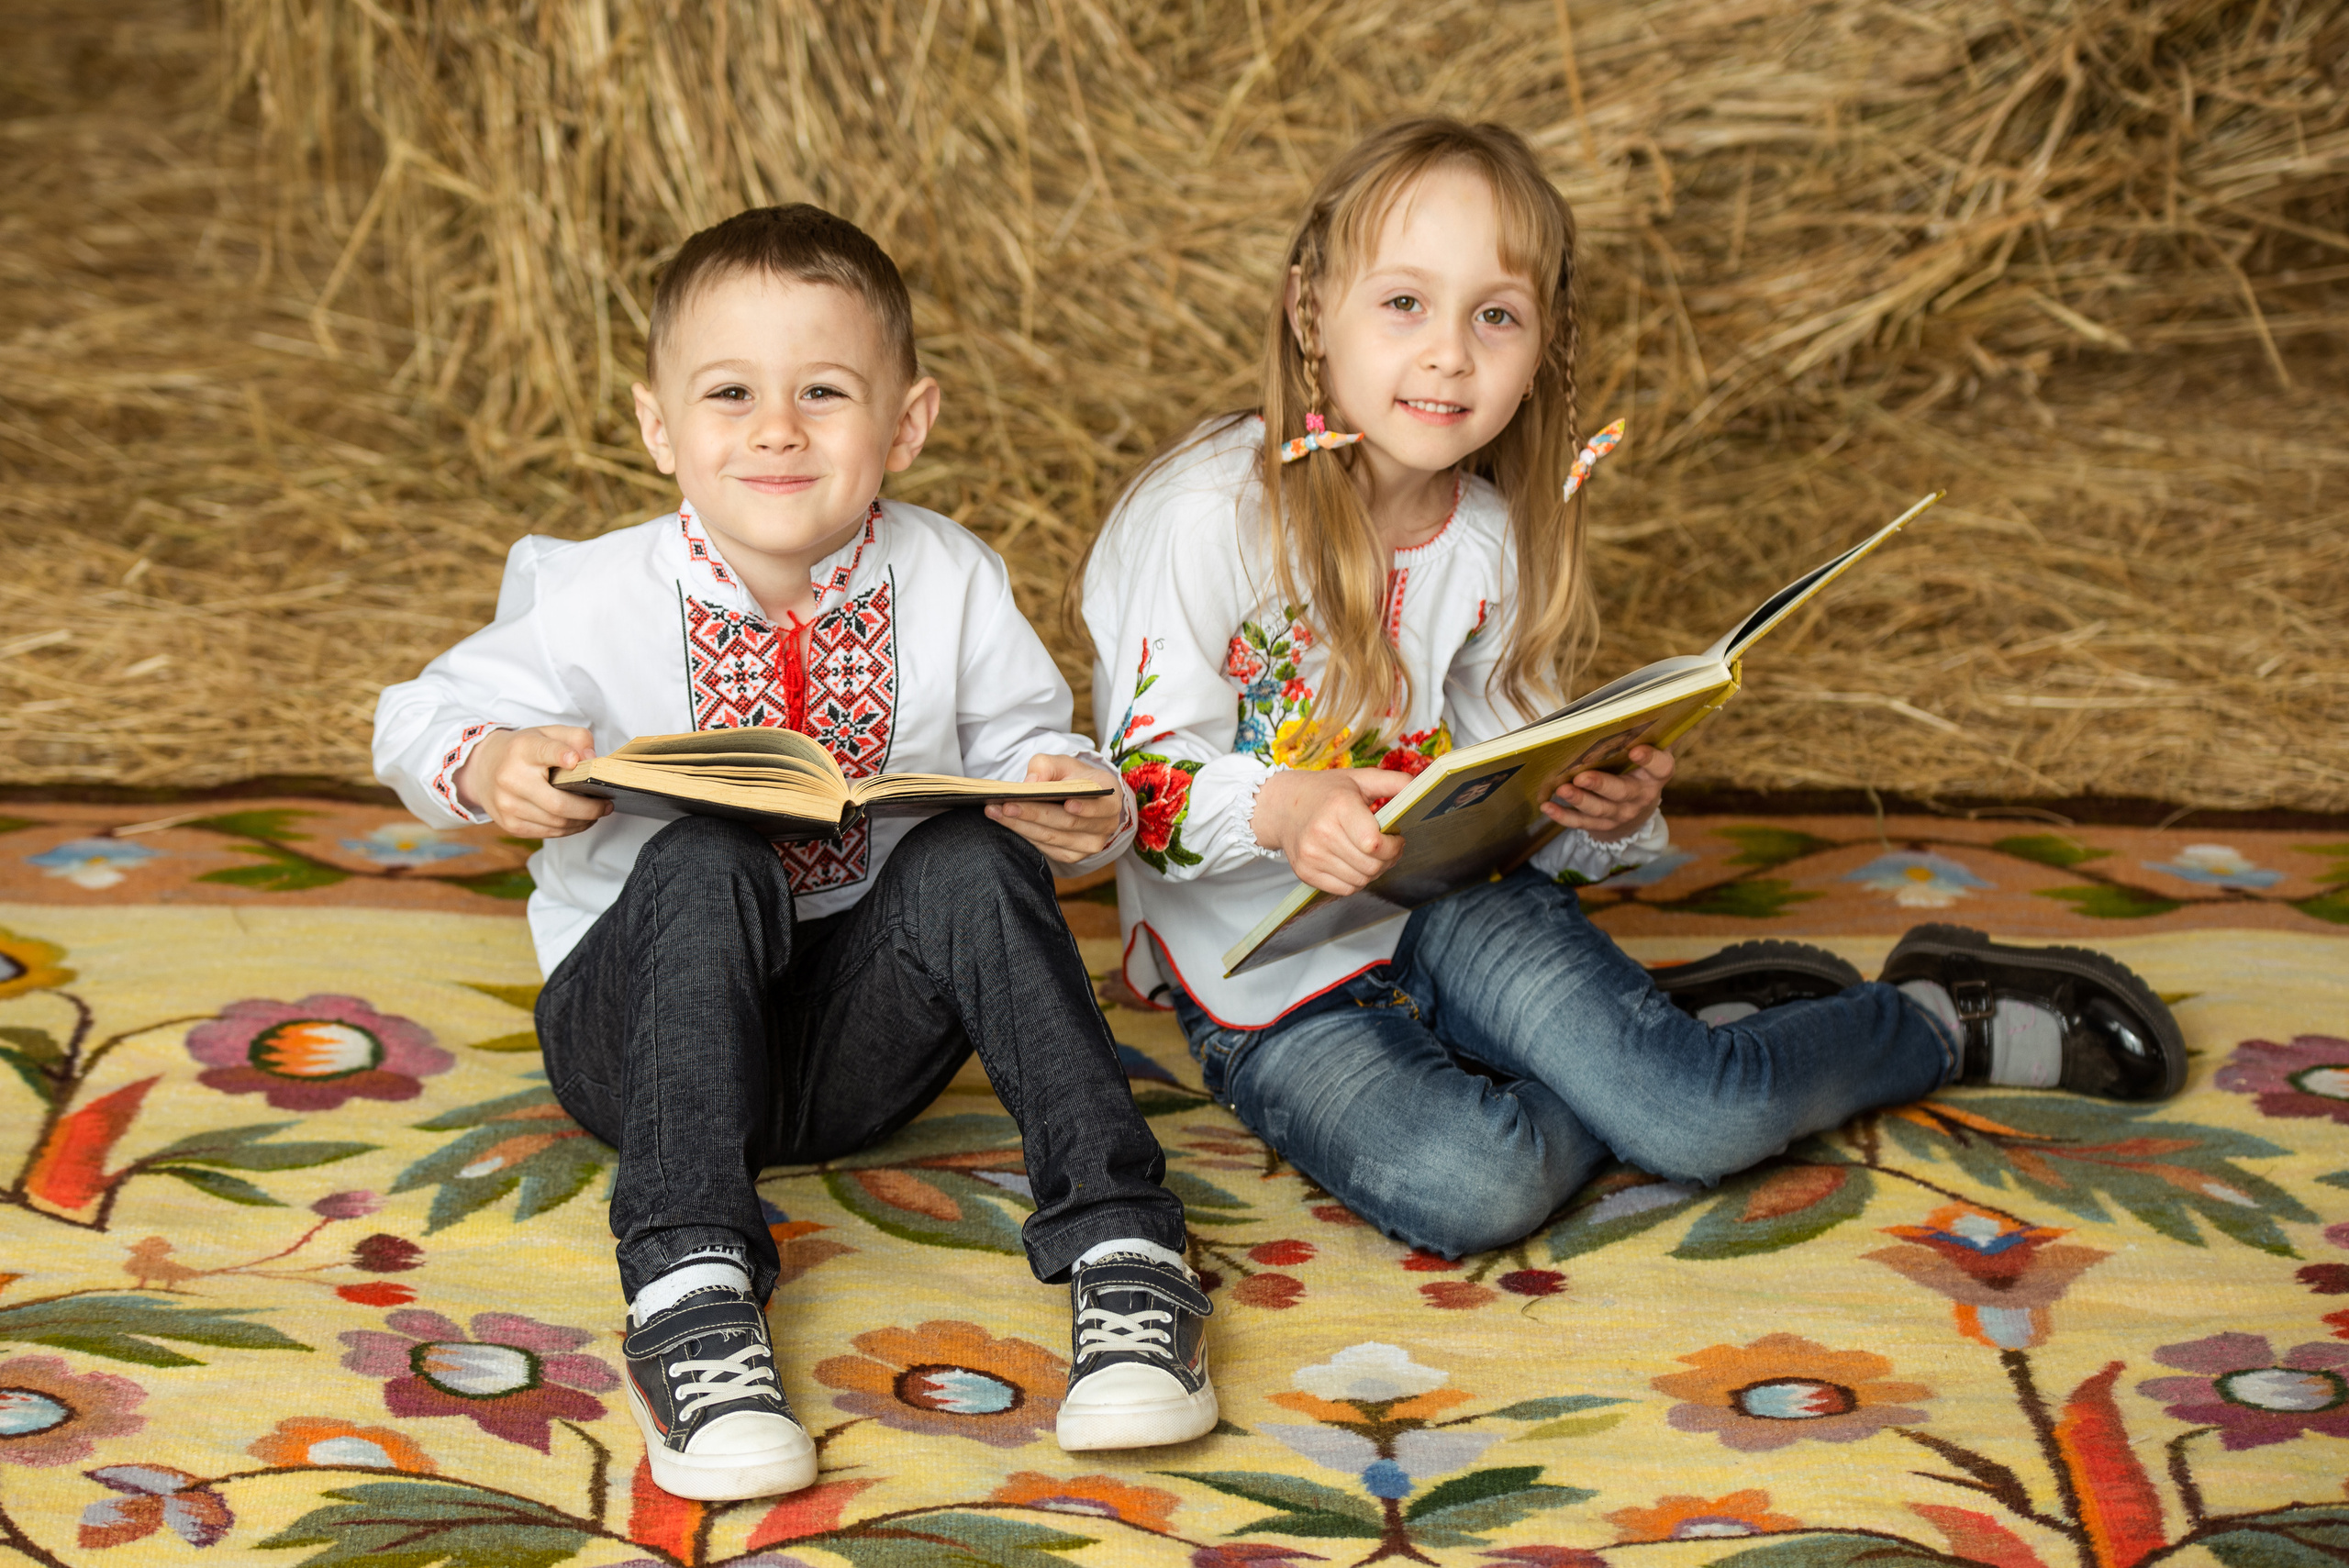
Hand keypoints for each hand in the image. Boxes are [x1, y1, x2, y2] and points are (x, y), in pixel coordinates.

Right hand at [456, 726, 612, 838]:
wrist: (483, 769)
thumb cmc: (523, 751)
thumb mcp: (547, 733)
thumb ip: (575, 738)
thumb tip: (592, 759)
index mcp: (522, 750)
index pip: (544, 752)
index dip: (561, 756)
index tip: (576, 761)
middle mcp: (511, 778)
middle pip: (558, 803)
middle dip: (589, 808)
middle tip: (606, 805)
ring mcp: (508, 805)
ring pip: (556, 823)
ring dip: (583, 821)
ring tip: (596, 813)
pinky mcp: (510, 824)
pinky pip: (548, 833)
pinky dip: (569, 829)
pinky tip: (579, 821)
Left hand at [986, 754, 1122, 865]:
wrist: (1078, 797)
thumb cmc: (1072, 777)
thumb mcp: (1062, 763)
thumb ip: (1047, 766)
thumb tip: (1031, 783)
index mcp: (1110, 800)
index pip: (1101, 807)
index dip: (1086, 808)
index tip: (1067, 803)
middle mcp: (1105, 826)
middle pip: (1067, 823)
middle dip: (1034, 813)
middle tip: (1006, 804)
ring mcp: (1089, 845)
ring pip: (1052, 837)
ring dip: (1021, 825)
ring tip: (995, 811)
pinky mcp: (1072, 856)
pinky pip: (1046, 847)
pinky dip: (1024, 834)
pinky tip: (1004, 822)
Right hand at [1252, 767, 1413, 896]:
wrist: (1282, 806)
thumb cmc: (1324, 792)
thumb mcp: (1358, 779)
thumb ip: (1392, 782)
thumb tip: (1420, 787)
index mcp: (1339, 807)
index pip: (1374, 843)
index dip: (1393, 846)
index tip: (1396, 838)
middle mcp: (1322, 833)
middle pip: (1371, 866)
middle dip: (1388, 860)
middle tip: (1388, 849)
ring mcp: (1311, 855)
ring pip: (1360, 881)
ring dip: (1373, 872)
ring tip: (1371, 856)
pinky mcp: (1304, 872)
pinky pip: (1343, 889)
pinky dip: (1355, 881)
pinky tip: (1353, 863)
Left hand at [1539, 744, 1672, 841]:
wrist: (1636, 810)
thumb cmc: (1638, 770)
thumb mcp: (1649, 754)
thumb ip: (1646, 734)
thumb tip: (1649, 707)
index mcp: (1655, 776)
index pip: (1660, 768)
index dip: (1650, 759)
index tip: (1635, 749)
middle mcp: (1640, 797)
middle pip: (1622, 792)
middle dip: (1601, 784)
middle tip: (1581, 776)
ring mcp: (1620, 814)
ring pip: (1599, 809)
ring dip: (1579, 800)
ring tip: (1561, 789)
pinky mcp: (1601, 825)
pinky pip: (1581, 822)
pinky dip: (1563, 816)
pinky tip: (1547, 806)